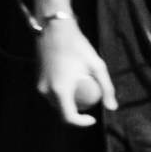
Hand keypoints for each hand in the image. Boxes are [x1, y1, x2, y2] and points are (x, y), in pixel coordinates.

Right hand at [33, 13, 114, 127]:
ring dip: (68, 104)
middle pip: (61, 112)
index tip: (93, 118)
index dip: (82, 123)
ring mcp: (40, 85)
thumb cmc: (78, 46)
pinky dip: (61, 94)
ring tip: (82, 94)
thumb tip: (112, 108)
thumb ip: (106, 88)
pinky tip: (73, 84)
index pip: (69, 118)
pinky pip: (51, 93)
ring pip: (55, 103)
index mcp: (59, 90)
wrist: (55, 28)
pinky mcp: (37, 79)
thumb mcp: (97, 65)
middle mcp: (46, 91)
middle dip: (76, 114)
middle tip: (90, 104)